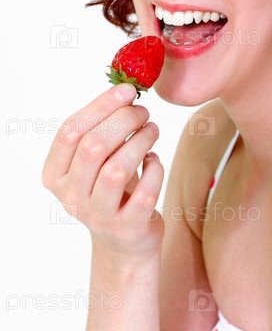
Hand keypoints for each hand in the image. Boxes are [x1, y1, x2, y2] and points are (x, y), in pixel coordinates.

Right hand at [42, 83, 164, 262]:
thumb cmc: (110, 188)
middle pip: (93, 147)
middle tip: (144, 111)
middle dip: (124, 120)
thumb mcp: (96, 160)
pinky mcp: (127, 227)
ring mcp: (98, 215)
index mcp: (54, 174)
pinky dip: (155, 168)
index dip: (101, 105)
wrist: (124, 242)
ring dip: (141, 140)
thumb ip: (101, 129)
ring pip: (116, 169)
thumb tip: (125, 91)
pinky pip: (145, 191)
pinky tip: (154, 159)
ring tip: (152, 129)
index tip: (128, 90)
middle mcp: (71, 196)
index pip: (70, 131)